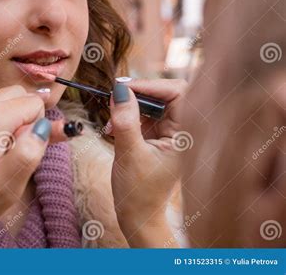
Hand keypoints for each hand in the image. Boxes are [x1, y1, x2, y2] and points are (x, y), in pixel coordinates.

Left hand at [0, 85, 51, 246]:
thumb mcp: (9, 184)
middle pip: (19, 94)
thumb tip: (43, 126)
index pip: (35, 103)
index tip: (26, 149)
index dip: (38, 127)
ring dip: (9, 112)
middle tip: (18, 149)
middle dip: (27, 117)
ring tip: (2, 144)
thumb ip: (31, 150)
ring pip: (0, 94)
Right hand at [109, 79, 187, 246]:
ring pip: (153, 104)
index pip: (178, 93)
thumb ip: (125, 119)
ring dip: (130, 108)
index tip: (123, 87)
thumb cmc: (138, 192)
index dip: (150, 85)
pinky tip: (114, 129)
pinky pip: (145, 115)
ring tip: (112, 125)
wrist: (137, 215)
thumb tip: (119, 89)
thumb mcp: (129, 153)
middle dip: (138, 96)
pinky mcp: (159, 136)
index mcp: (187, 136)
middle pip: (165, 94)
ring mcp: (171, 133)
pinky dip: (128, 118)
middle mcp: (183, 131)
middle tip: (114, 101)